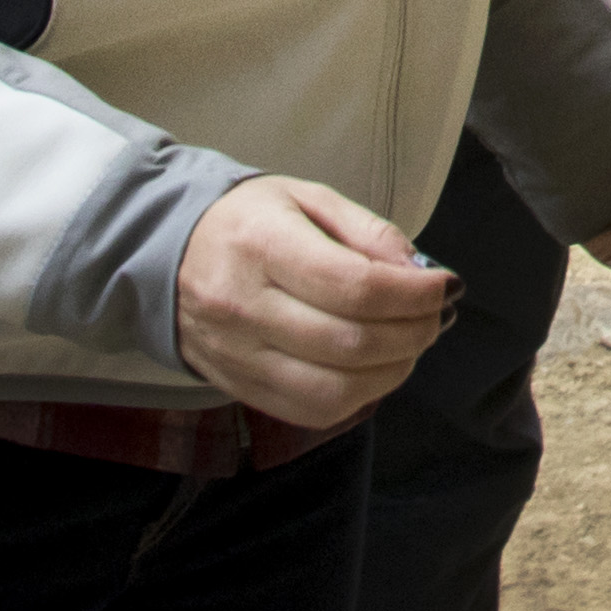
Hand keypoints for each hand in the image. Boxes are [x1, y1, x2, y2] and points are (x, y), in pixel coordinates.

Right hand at [176, 174, 454, 426]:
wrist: (164, 254)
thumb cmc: (248, 220)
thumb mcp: (307, 198)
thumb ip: (367, 231)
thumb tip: (420, 272)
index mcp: (262, 246)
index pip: (355, 287)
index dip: (414, 295)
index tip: (446, 286)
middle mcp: (244, 308)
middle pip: (350, 344)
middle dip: (414, 334)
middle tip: (437, 315)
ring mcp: (237, 357)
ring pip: (333, 391)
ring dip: (392, 372)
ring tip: (409, 343)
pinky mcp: (238, 388)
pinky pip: (310, 412)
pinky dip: (357, 397)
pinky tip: (373, 368)